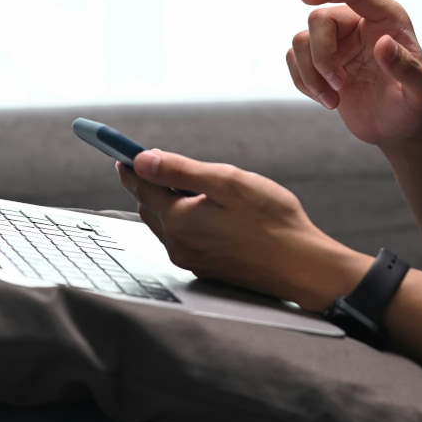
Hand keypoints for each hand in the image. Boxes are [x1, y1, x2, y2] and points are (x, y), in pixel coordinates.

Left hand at [117, 151, 369, 310]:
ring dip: (168, 203)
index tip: (119, 152)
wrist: (302, 268)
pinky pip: (186, 239)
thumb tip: (142, 160)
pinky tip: (207, 211)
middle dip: (149, 184)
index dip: (130, 166)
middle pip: (151, 208)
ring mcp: (193, 260)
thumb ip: (181, 170)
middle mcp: (180, 245)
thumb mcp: (227, 182)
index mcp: (180, 220)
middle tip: (152, 163)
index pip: (142, 188)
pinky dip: (186, 220)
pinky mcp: (208, 269)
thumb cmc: (273, 221)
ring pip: (167, 225)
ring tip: (184, 185)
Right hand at [287, 0, 421, 145]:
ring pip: (301, 40)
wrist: (398, 129)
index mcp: (387, 19)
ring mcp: (337, 41)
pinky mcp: (320, 60)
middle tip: (340, 86)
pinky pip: (294, 58)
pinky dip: (303, 82)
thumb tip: (383, 43)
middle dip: (322, 57)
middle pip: (320, 18)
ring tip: (332, 100)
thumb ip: (408, 68)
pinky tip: (327, 100)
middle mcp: (359, 23)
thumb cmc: (415, 107)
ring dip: (311, 75)